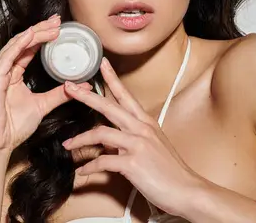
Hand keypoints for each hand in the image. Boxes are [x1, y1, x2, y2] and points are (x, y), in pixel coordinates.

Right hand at [0, 14, 92, 153]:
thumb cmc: (12, 127)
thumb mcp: (43, 105)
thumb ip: (59, 94)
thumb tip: (82, 86)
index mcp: (13, 74)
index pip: (28, 49)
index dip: (43, 36)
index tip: (59, 27)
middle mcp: (3, 69)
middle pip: (23, 42)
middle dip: (41, 29)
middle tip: (58, 20)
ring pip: (16, 45)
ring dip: (34, 33)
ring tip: (50, 26)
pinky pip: (7, 57)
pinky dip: (20, 45)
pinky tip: (32, 36)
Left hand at [61, 57, 202, 216]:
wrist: (187, 190)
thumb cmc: (170, 170)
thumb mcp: (153, 146)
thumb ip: (133, 138)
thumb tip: (113, 141)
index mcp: (146, 122)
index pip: (126, 95)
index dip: (113, 78)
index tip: (102, 64)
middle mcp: (141, 129)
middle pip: (108, 106)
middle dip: (86, 96)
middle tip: (69, 88)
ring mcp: (137, 145)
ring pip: (100, 133)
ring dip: (80, 140)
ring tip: (68, 144)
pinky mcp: (132, 164)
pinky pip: (102, 162)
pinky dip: (89, 167)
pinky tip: (82, 171)